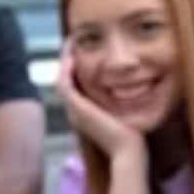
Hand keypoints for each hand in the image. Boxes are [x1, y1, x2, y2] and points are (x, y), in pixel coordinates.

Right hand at [56, 44, 144, 159]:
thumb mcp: (123, 113)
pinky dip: (66, 68)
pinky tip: (72, 55)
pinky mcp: (76, 108)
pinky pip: (64, 83)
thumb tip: (132, 87)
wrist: (127, 150)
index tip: (82, 52)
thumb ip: (121, 102)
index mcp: (83, 114)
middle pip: (64, 81)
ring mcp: (73, 110)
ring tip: (70, 43)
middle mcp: (74, 112)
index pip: (74, 87)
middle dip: (67, 61)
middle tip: (72, 43)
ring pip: (61, 80)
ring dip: (64, 61)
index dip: (74, 69)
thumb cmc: (131, 135)